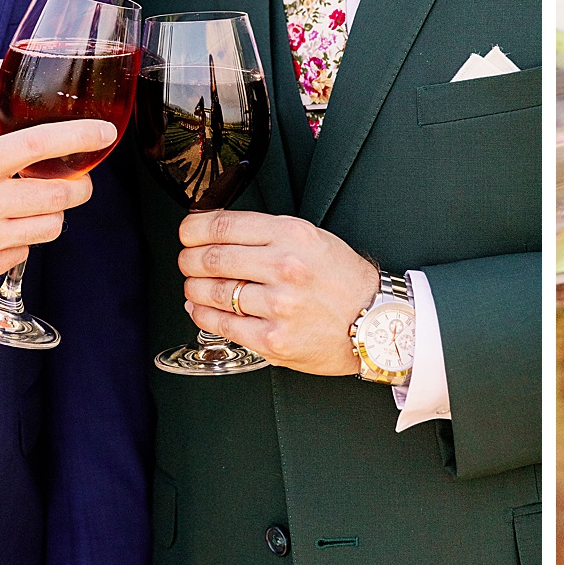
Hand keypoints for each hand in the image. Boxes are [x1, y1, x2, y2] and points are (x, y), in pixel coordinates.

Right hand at [0, 64, 117, 294]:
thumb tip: (4, 66)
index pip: (38, 145)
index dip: (79, 137)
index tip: (103, 133)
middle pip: (60, 195)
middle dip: (77, 184)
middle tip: (73, 178)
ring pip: (50, 227)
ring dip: (50, 213)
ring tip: (31, 203)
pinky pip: (24, 252)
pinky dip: (21, 240)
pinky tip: (0, 228)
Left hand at [179, 211, 378, 375]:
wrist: (376, 320)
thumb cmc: (344, 280)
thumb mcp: (312, 239)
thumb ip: (268, 234)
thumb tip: (217, 233)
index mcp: (293, 235)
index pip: (223, 225)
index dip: (193, 228)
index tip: (187, 233)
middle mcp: (285, 267)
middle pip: (211, 258)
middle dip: (189, 259)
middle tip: (187, 261)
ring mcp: (279, 305)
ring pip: (213, 292)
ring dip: (193, 287)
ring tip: (194, 286)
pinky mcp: (273, 339)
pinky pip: (223, 325)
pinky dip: (202, 314)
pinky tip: (200, 308)